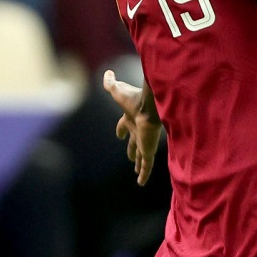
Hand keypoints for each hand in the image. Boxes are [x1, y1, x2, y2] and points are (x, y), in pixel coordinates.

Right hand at [103, 70, 161, 185]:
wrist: (150, 106)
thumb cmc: (133, 98)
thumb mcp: (117, 90)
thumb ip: (111, 83)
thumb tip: (106, 72)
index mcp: (131, 118)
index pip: (124, 125)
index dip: (121, 130)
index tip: (119, 135)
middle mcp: (138, 130)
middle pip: (134, 142)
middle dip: (131, 149)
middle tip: (130, 157)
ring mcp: (144, 141)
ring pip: (141, 155)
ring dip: (138, 163)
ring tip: (136, 171)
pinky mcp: (148, 150)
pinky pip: (146, 165)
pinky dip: (143, 174)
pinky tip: (141, 183)